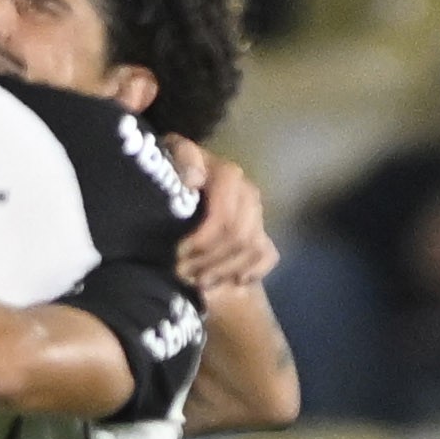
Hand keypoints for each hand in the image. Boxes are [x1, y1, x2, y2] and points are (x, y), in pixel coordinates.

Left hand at [171, 147, 279, 295]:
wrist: (188, 177)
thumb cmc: (175, 170)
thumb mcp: (172, 157)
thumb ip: (182, 160)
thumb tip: (192, 179)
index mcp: (228, 176)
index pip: (225, 217)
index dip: (202, 240)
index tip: (178, 253)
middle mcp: (248, 193)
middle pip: (239, 237)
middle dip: (211, 260)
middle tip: (184, 273)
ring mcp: (258, 213)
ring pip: (251, 250)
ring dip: (225, 270)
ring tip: (198, 281)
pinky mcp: (263, 231)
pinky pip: (267, 256)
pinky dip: (252, 271)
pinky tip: (233, 280)